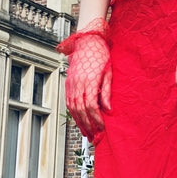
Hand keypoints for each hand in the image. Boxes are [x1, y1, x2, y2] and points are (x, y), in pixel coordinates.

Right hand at [58, 18, 111, 140]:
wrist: (87, 40)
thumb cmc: (101, 55)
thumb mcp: (108, 72)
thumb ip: (107, 92)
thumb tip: (108, 109)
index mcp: (89, 81)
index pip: (91, 106)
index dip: (96, 119)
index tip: (102, 128)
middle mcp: (77, 84)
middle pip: (80, 110)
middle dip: (87, 125)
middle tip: (94, 137)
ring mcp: (70, 83)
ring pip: (72, 108)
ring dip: (79, 122)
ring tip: (86, 133)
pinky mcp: (68, 82)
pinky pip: (68, 101)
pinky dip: (73, 113)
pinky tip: (78, 120)